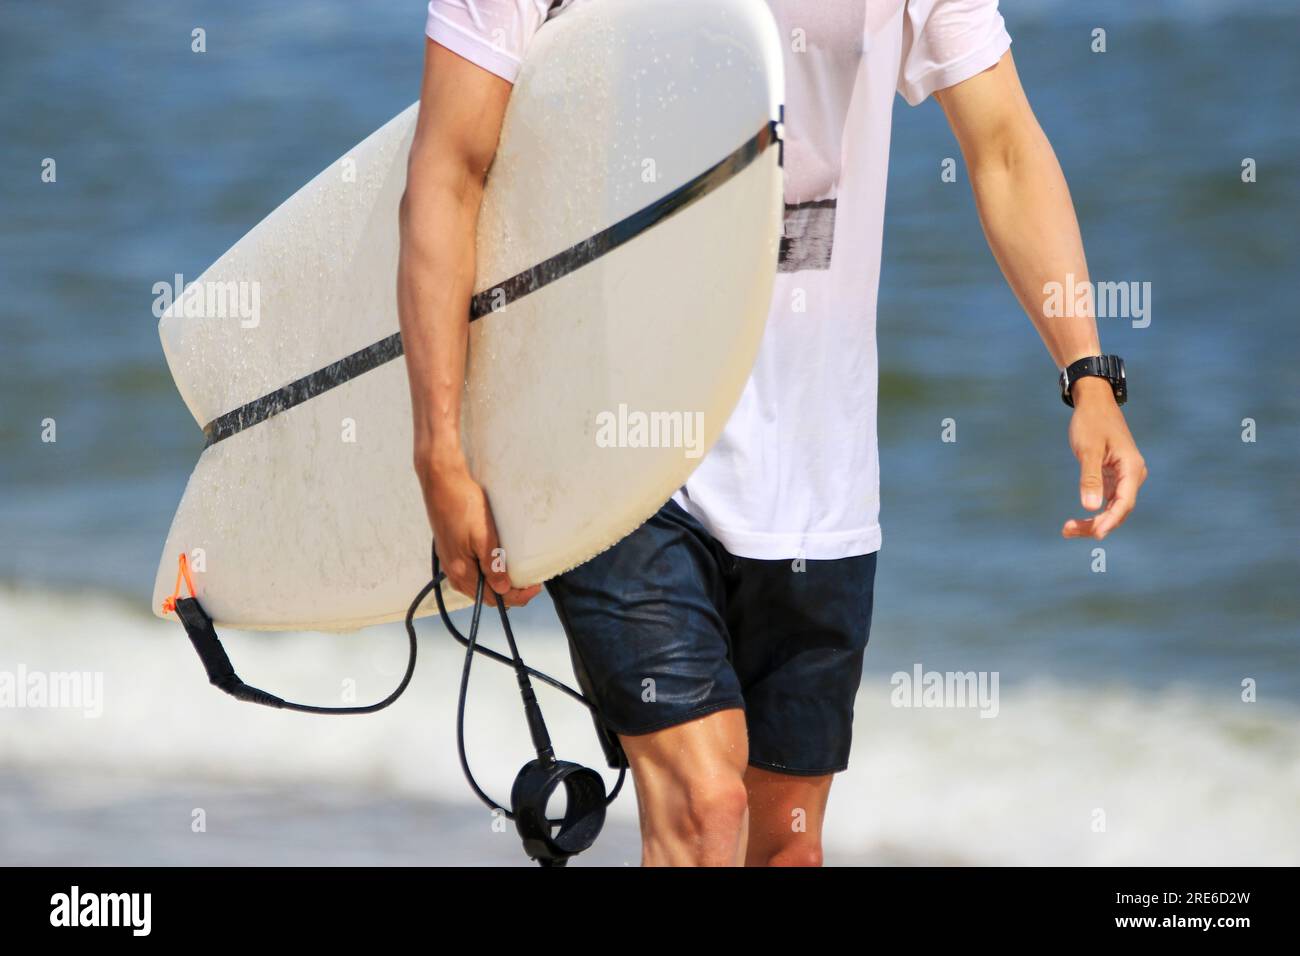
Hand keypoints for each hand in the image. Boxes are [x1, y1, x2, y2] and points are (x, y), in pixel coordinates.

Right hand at [415, 450, 541, 606]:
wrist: (442, 481)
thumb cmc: (464, 505)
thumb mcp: (483, 537)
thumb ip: (492, 566)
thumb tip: (503, 590)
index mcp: (461, 571)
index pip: (493, 598)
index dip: (517, 597)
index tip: (536, 587)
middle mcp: (452, 572)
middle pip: (485, 595)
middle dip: (510, 593)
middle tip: (531, 581)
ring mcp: (450, 562)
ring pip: (478, 585)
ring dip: (498, 584)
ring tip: (518, 574)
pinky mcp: (451, 551)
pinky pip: (471, 573)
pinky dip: (487, 574)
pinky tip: (497, 564)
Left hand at [1061, 377, 1147, 539]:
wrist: (1094, 402)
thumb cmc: (1091, 422)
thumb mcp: (1088, 450)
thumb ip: (1089, 478)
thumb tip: (1090, 508)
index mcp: (1132, 468)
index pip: (1124, 503)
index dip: (1110, 521)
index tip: (1095, 534)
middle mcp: (1132, 475)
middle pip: (1118, 510)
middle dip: (1096, 524)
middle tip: (1068, 530)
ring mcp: (1124, 477)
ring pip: (1112, 508)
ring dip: (1093, 521)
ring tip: (1067, 529)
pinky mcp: (1114, 476)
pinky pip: (1107, 500)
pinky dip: (1093, 511)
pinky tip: (1077, 521)